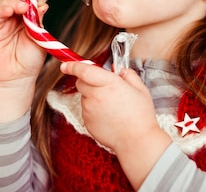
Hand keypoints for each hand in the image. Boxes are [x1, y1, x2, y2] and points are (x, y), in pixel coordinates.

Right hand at [0, 0, 47, 82]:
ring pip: (4, 0)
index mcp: (28, 15)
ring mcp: (4, 20)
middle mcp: (15, 15)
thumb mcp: (40, 37)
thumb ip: (39, 21)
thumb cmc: (30, 59)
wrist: (18, 77)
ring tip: (23, 6)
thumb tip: (43, 5)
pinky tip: (10, 10)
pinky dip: (3, 9)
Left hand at [60, 61, 171, 187]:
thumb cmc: (140, 115)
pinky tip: (108, 116)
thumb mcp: (140, 89)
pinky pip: (86, 110)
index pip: (84, 71)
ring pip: (84, 96)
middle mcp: (96, 96)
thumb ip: (128, 75)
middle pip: (81, 82)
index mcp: (110, 84)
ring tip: (111, 105)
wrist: (136, 141)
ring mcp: (90, 110)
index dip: (73, 66)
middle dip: (87, 80)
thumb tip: (118, 70)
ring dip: (92, 96)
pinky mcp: (87, 122)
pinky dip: (93, 109)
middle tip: (103, 85)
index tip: (65, 64)